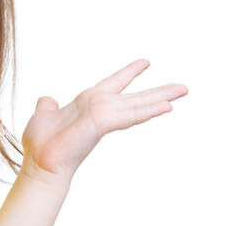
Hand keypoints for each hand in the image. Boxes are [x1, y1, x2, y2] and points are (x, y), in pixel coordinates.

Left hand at [20, 59, 188, 183]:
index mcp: (90, 103)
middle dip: (160, 91)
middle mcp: (101, 107)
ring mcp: (103, 115)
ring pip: (139, 105)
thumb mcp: (43, 116)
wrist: (40, 163)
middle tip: (184, 87)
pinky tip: (167, 107)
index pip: (114, 84)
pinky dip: (148, 111)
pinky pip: (129, 115)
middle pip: (136, 97)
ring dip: (161, 98)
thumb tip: (46, 100)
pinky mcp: (102, 123)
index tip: (146, 61)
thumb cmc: (41, 144)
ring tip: (184, 90)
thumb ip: (48, 107)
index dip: (129, 72)